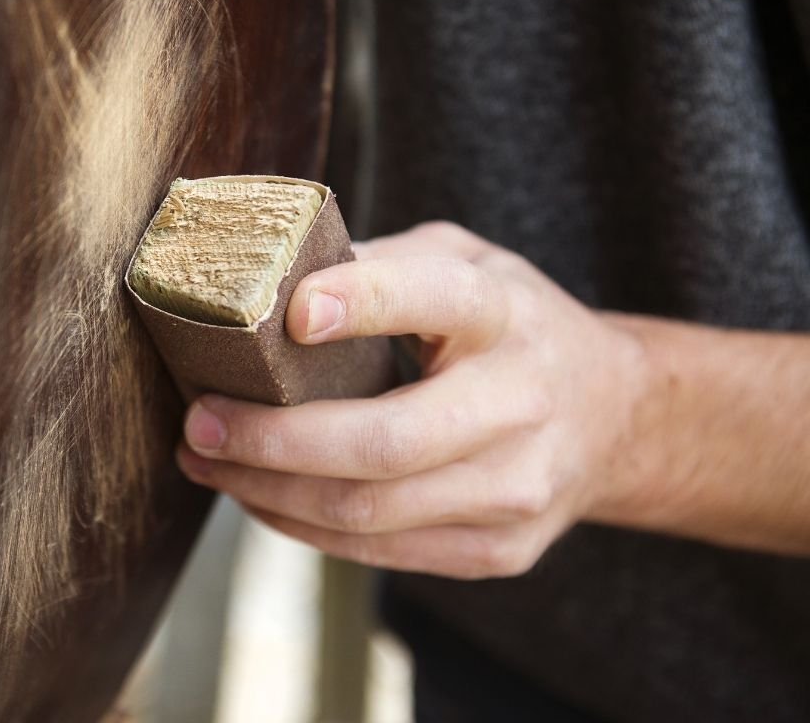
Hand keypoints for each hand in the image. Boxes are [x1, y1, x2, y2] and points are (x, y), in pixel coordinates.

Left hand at [176, 221, 654, 577]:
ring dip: (268, 492)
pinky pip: (380, 551)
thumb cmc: (512, 326)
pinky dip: (303, 526)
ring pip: (368, 512)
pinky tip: (260, 497)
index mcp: (506, 312)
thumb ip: (380, 264)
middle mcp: (521, 403)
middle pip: (383, 444)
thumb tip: (264, 282)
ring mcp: (516, 489)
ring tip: (207, 463)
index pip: (434, 299)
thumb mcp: (466, 263)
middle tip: (199, 423)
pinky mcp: (500, 549)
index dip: (362, 302)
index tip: (289, 312)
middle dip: (272, 441)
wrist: (615, 415)